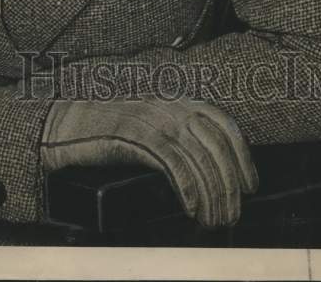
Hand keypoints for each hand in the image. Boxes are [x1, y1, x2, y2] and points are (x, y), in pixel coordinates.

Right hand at [40, 97, 257, 230]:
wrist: (69, 123)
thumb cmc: (110, 128)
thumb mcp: (152, 123)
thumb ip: (178, 133)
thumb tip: (211, 168)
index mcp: (179, 100)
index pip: (224, 124)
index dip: (243, 157)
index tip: (250, 186)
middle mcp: (172, 106)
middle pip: (216, 146)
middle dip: (229, 185)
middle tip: (232, 215)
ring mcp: (155, 119)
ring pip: (198, 159)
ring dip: (212, 195)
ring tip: (213, 220)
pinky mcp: (138, 135)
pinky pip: (173, 164)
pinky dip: (188, 189)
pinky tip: (191, 208)